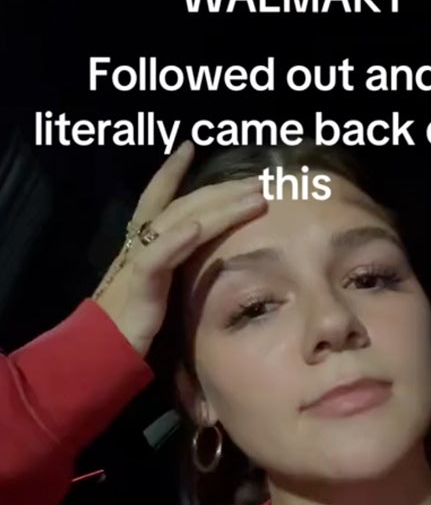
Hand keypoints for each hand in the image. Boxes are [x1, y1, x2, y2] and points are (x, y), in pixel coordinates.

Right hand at [92, 144, 268, 356]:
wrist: (98, 358)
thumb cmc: (133, 328)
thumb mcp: (162, 293)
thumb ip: (180, 274)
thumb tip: (215, 262)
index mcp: (144, 248)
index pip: (159, 201)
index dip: (171, 172)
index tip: (189, 146)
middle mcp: (139, 248)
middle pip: (182, 207)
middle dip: (220, 190)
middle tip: (258, 179)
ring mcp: (138, 266)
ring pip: (177, 224)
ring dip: (218, 208)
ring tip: (253, 197)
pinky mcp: (138, 290)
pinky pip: (155, 260)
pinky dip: (176, 240)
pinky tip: (198, 227)